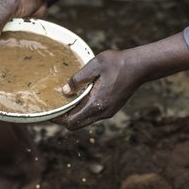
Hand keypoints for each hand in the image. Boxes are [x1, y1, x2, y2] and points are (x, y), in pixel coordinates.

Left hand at [55, 33, 188, 130]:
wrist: (140, 66)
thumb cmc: (117, 63)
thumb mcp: (95, 65)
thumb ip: (79, 79)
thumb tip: (65, 92)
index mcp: (96, 104)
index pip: (72, 122)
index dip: (58, 119)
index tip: (49, 112)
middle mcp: (102, 112)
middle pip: (76, 125)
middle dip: (64, 119)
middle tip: (53, 107)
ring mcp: (108, 112)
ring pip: (85, 121)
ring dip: (73, 114)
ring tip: (64, 101)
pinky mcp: (111, 109)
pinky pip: (92, 115)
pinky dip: (82, 111)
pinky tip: (79, 98)